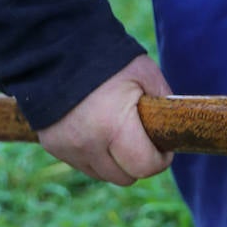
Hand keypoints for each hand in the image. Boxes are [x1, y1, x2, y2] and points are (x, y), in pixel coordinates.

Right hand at [37, 55, 173, 185]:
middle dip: (138, 162)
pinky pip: (84, 165)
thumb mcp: (144, 73)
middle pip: (125, 177)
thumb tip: (173, 127)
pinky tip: (97, 131)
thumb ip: (163, 101)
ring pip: (104, 174)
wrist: (53, 49)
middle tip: (142, 139)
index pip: (144, 167)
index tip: (163, 146)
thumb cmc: (106, 59)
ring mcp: (66, 148)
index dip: (160, 160)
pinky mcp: (53, 146)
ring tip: (117, 133)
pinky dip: (95, 155)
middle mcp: (87, 144)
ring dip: (115, 162)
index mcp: (112, 127)